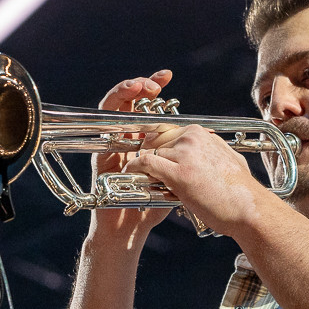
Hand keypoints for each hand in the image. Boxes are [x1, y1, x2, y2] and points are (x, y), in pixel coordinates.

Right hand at [87, 70, 173, 243]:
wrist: (128, 229)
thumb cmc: (151, 208)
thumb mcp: (176, 179)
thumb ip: (185, 159)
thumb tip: (209, 138)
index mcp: (147, 142)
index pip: (151, 110)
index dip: (159, 94)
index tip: (170, 79)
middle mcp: (128, 138)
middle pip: (133, 102)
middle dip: (146, 85)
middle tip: (161, 79)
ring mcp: (113, 142)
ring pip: (116, 104)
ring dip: (129, 88)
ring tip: (143, 83)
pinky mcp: (99, 147)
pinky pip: (103, 118)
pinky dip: (114, 101)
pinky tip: (128, 92)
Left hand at [126, 124, 267, 236]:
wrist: (248, 209)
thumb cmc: (240, 191)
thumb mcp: (228, 159)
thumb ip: (211, 151)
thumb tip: (207, 150)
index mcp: (201, 133)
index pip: (167, 132)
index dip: (157, 146)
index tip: (152, 158)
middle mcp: (192, 138)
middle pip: (155, 141)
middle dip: (149, 155)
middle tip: (146, 171)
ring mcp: (185, 154)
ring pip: (150, 153)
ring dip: (144, 167)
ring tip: (144, 180)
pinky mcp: (178, 173)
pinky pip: (146, 163)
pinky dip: (136, 168)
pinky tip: (133, 174)